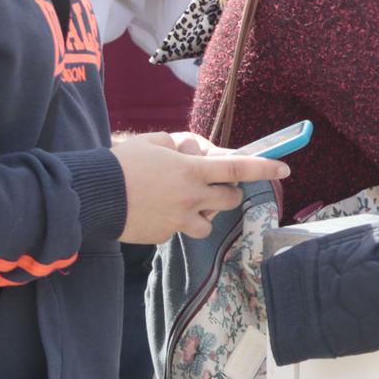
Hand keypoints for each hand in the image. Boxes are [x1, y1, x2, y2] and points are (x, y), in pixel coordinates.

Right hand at [114, 131, 290, 242]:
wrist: (94, 195)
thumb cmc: (123, 163)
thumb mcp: (156, 142)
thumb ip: (182, 147)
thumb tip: (194, 155)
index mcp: (192, 170)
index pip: (238, 167)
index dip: (264, 168)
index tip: (285, 168)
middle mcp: (191, 197)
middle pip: (230, 200)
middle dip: (229, 193)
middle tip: (215, 187)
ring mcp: (179, 220)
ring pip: (208, 224)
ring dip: (203, 213)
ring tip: (181, 202)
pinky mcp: (165, 235)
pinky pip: (180, 230)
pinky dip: (175, 221)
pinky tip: (156, 211)